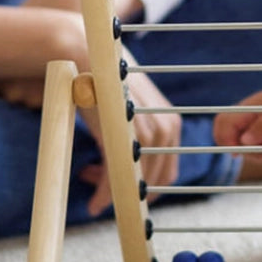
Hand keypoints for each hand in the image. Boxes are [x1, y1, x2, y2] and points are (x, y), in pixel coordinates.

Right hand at [79, 45, 181, 216]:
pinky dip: (105, 195)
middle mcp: (166, 128)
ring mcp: (146, 132)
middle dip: (129, 191)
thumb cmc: (109, 87)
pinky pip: (116, 177)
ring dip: (113, 192)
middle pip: (154, 181)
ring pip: (135, 183)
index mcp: (171, 124)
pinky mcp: (122, 135)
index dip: (144, 187)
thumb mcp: (131, 113)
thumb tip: (133, 176)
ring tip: (90, 178)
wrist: (90, 59)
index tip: (122, 187)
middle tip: (102, 187)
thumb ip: (140, 137)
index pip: (167, 173)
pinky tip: (94, 202)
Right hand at [213, 81, 261, 180]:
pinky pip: (251, 142)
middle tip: (254, 153)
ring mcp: (254, 121)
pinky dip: (257, 150)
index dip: (226, 140)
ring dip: (249, 151)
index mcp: (249, 108)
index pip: (223, 122)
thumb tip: (243, 142)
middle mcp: (248, 114)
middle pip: (225, 131)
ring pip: (238, 140)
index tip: (241, 152)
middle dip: (234, 148)